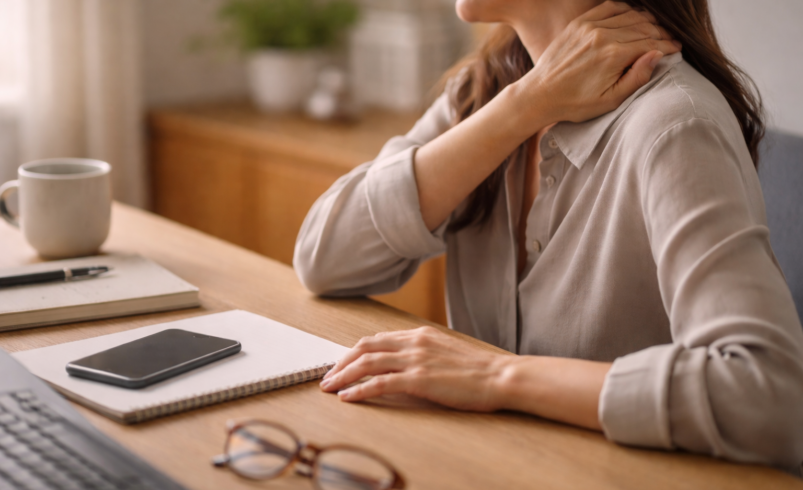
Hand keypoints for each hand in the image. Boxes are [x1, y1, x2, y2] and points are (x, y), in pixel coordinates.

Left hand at [319, 326, 509, 410]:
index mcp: (420, 334)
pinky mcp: (419, 380)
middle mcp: (414, 343)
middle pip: (365, 347)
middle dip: (341, 362)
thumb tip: (404, 363)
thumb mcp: (445, 352)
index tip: (342, 364)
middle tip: (328, 376)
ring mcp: (416, 360)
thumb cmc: (478, 370)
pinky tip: (348, 398)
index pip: (377, 339)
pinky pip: (380, 383)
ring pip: (368, 363)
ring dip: (343, 375)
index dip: (355, 352)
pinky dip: (360, 390)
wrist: (500, 376)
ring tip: (330, 388)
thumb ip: (423, 352)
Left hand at [519, 1, 681, 123]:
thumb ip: (636, 78)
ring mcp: (590, 26)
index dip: (667, 46)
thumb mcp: (610, 100)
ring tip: (656, 30)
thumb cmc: (575, 103)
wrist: (541, 94)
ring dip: (647, 21)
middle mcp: (603, 36)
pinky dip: (626, 10)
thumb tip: (657, 55)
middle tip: (670, 40)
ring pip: (630, 15)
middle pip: (643, 27)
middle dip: (661, 34)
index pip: (651, 43)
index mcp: (613, 56)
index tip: (676, 50)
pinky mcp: (580, 23)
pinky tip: (634, 18)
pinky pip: (610, 7)